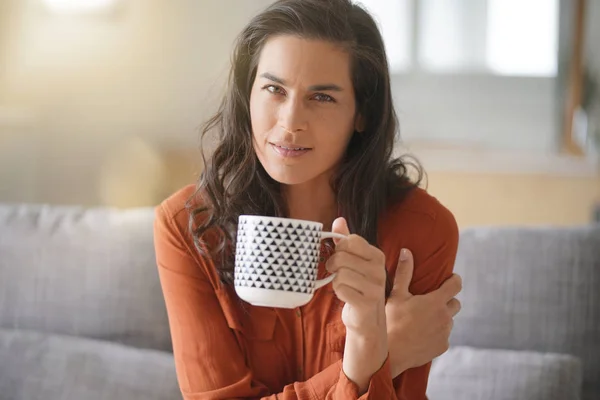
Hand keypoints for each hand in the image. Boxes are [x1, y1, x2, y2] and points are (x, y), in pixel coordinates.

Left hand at [326, 217, 387, 392]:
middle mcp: (379, 269)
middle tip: (336, 272)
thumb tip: (339, 219)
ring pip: (340, 274)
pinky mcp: (367, 302)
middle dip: (333, 265)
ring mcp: (375, 286)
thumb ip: (347, 240)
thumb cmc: (358, 286)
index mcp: (377, 255)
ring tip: (343, 285)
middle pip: (342, 257)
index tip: (339, 256)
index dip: (338, 248)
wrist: (367, 320)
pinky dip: (338, 293)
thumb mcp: (354, 261)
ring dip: (336, 281)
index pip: (350, 240)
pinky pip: (341, 289)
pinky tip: (346, 296)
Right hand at [386, 248, 461, 376]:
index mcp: (436, 302)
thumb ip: (404, 272)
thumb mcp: (397, 295)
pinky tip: (422, 334)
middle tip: (431, 302)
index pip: (456, 285)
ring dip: (441, 318)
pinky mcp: (443, 347)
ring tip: (423, 320)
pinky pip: (444, 336)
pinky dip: (437, 333)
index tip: (450, 279)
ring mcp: (445, 333)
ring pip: (449, 321)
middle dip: (447, 301)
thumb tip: (406, 251)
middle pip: (455, 303)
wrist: (392, 352)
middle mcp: (445, 317)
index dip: (454, 280)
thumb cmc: (392, 321)